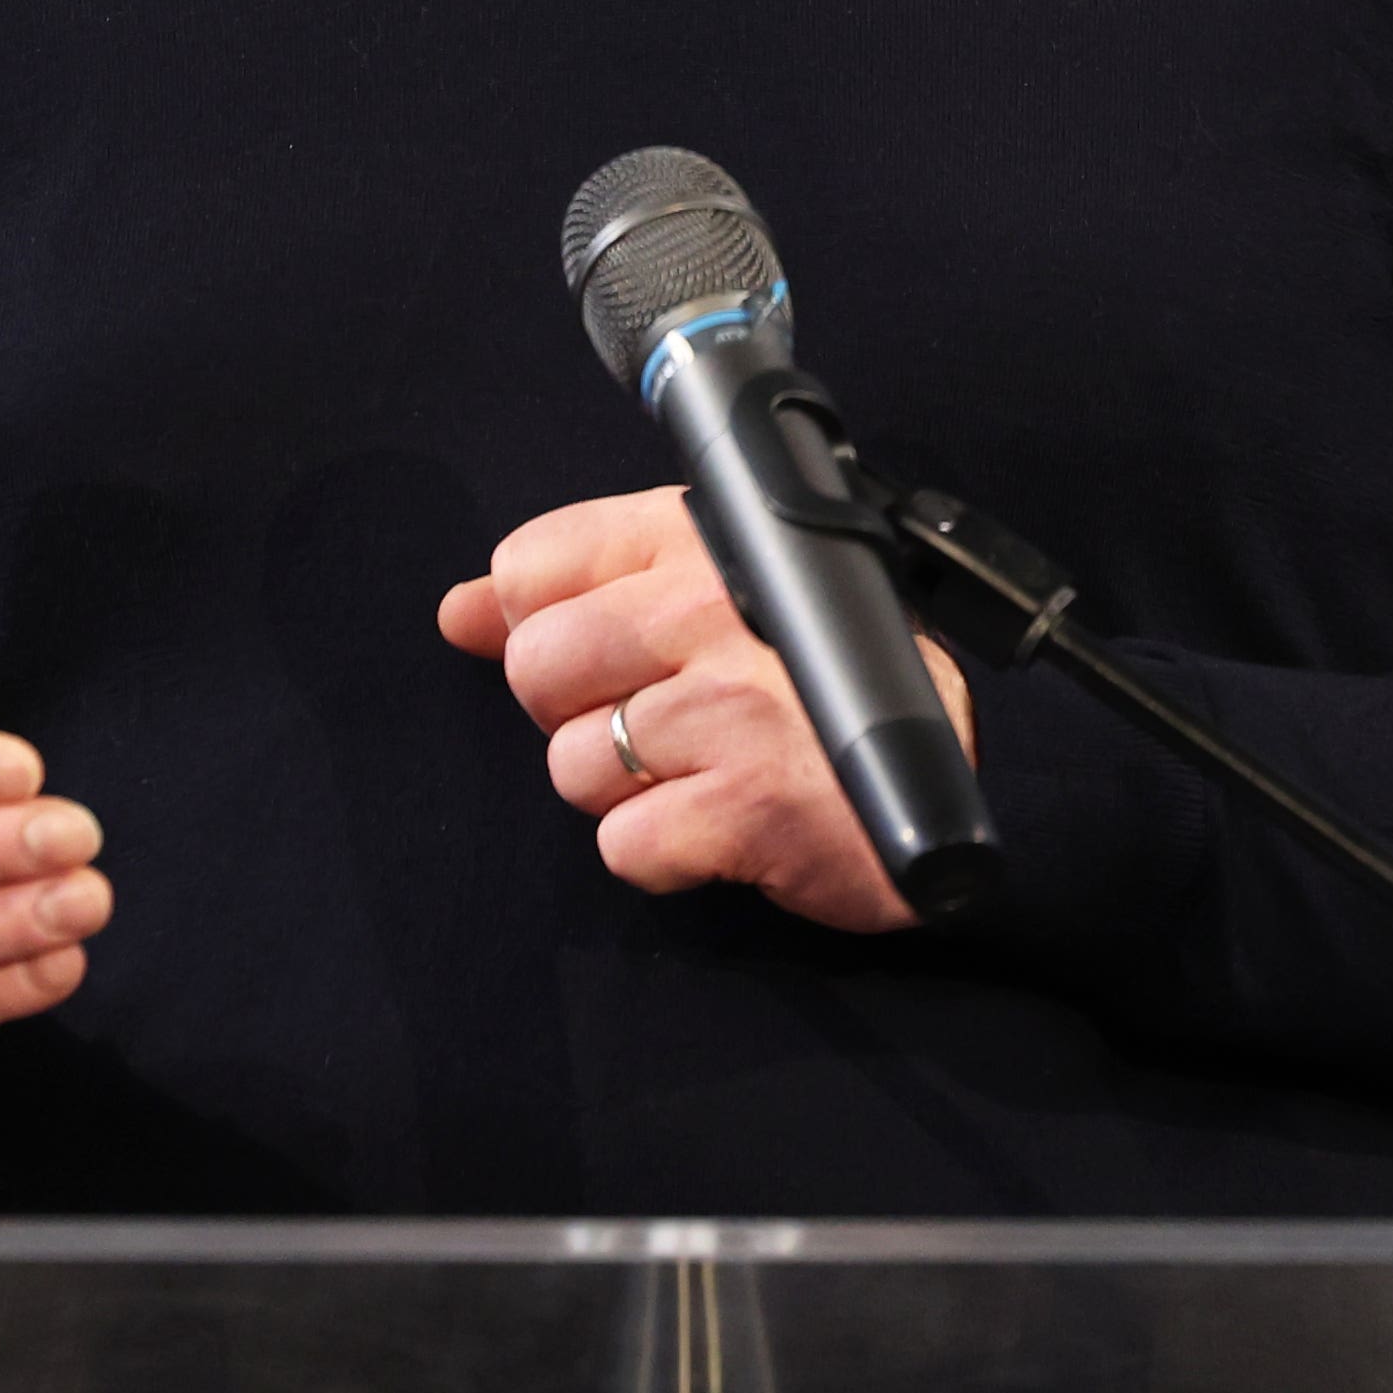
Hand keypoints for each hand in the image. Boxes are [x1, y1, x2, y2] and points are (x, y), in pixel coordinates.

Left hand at [437, 487, 972, 935]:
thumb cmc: (812, 686)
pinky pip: (624, 845)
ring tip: (701, 776)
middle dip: (578, 717)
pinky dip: (664, 856)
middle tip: (659, 728)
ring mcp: (728, 705)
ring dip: (626, 794)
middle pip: (533, 667)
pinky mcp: (746, 802)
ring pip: (571, 765)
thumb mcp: (702, 599)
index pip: (529, 566)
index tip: (605, 657)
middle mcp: (707, 607)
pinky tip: (722, 826)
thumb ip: (575, 595)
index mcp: (694, 537)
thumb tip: (456, 610)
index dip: (544, 627)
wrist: (937, 786)